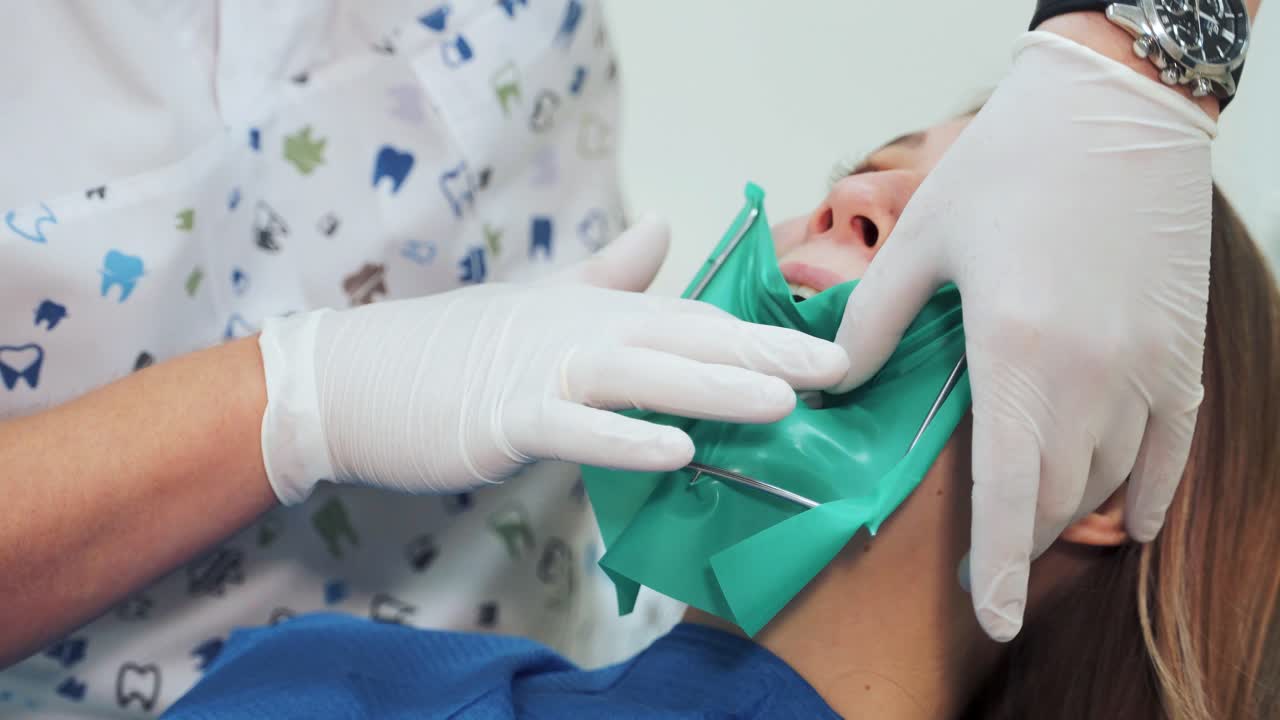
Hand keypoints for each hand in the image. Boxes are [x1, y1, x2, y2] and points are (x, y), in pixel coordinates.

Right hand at [258, 218, 849, 502]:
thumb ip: (606, 274)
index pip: (693, 320)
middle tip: (840, 367)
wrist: (353, 376)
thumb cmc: (451, 350)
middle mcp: (580, 331)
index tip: (824, 351)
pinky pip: (576, 429)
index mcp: (594, 311)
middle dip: (767, 353)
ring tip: (784, 400)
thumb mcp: (540, 303)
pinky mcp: (505, 416)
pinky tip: (679, 452)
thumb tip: (660, 227)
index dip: (760, 336)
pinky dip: (627, 439)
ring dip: (715, 386)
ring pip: (644, 375)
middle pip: (686, 338)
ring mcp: (543, 371)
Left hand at [831, 33, 1215, 639]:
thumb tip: (831, 381)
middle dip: (1016, 543)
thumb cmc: (1009, 164)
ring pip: (1108, 478)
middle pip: (1055, 496)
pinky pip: (1173, 449)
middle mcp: (1091, 375)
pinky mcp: (1182, 353)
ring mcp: (1147, 367)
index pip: (1006, 493)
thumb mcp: (924, 237)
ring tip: (1027, 529)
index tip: (993, 621)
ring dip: (1064, 514)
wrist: (1115, 105)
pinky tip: (1128, 525)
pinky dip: (1150, 495)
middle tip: (981, 566)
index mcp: (1015, 352)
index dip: (999, 568)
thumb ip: (875, 320)